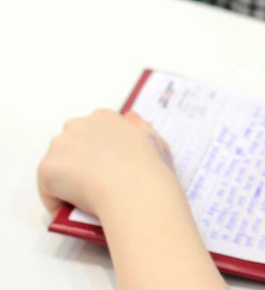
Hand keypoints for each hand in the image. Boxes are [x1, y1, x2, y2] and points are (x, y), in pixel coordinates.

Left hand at [37, 109, 175, 218]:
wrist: (135, 191)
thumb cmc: (150, 168)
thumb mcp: (154, 141)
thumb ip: (139, 127)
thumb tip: (129, 116)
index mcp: (104, 117)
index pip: (92, 132)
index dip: (99, 153)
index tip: (108, 169)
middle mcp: (78, 125)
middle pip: (70, 145)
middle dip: (78, 162)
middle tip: (96, 185)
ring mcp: (59, 146)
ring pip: (57, 166)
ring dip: (67, 181)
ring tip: (86, 199)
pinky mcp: (47, 168)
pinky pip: (48, 190)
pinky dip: (58, 201)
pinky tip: (74, 210)